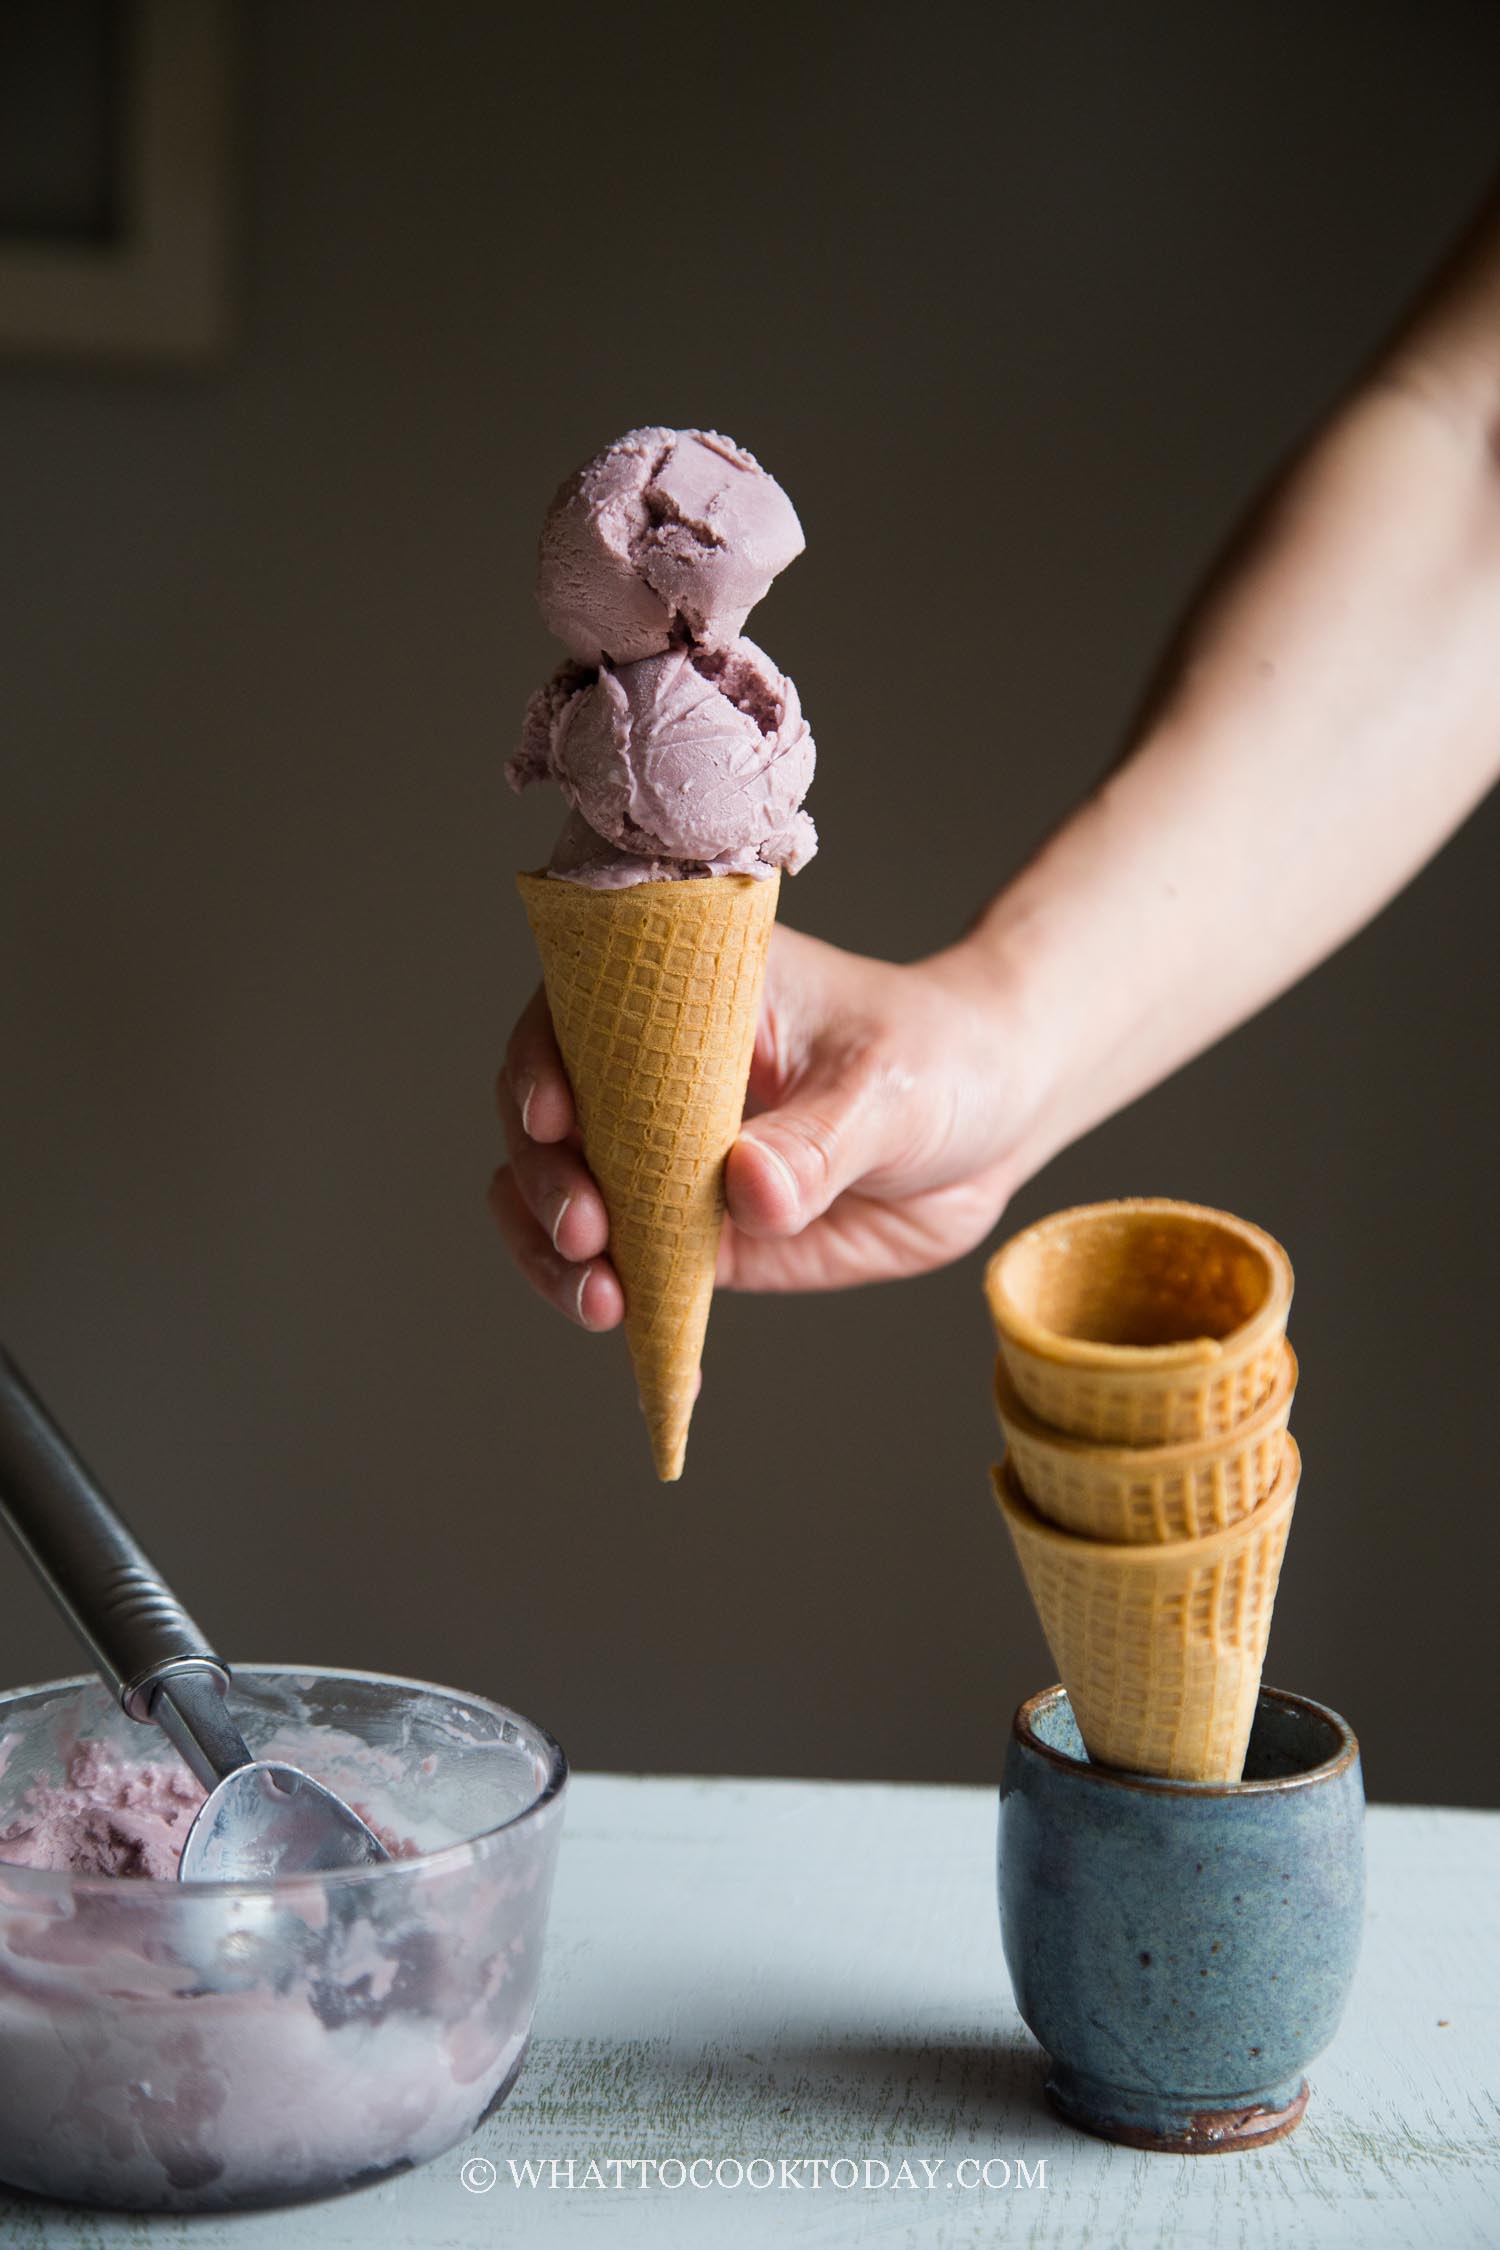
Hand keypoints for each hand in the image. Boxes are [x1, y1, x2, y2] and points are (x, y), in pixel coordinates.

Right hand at [489, 923, 1030, 1328]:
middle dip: (545, 1182)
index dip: (540, 1064)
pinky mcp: (692, 1236)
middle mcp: (650, 1075)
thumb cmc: (938, 1058)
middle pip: (547, 1120)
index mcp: (683, 995)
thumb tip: (748, 1191)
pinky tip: (638, 1350)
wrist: (993, 1119)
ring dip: (555, 1256)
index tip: (552, 1120)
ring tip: (599, 1303)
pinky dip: (620, 1309)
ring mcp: (663, 1160)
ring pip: (566, 1203)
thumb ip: (816, 1143)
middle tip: (586, 1233)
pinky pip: (631, 1272)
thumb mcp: (887, 1088)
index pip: (574, 1014)